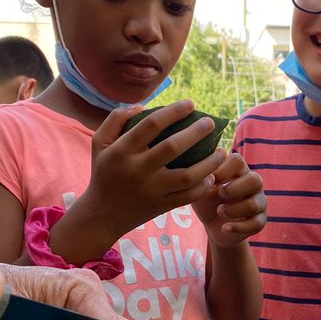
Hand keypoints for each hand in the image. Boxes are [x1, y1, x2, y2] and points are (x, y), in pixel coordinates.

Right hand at [47, 100, 225, 267]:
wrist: (102, 215)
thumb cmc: (104, 173)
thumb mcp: (99, 143)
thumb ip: (116, 120)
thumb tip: (143, 107)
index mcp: (122, 151)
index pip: (151, 124)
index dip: (173, 111)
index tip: (190, 104)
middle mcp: (138, 170)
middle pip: (172, 147)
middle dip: (196, 132)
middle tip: (210, 123)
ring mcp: (151, 190)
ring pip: (187, 175)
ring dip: (208, 163)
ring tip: (221, 151)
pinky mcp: (161, 206)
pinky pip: (188, 196)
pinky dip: (203, 187)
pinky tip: (211, 176)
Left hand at [192, 152, 265, 247]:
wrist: (213, 227)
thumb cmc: (207, 201)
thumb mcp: (199, 189)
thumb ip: (200, 178)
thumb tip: (202, 171)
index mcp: (238, 171)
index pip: (238, 160)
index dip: (222, 170)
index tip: (210, 181)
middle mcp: (252, 184)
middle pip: (255, 180)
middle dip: (234, 189)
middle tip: (220, 194)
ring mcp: (259, 202)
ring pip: (253, 204)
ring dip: (232, 210)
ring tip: (219, 211)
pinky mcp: (260, 221)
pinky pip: (255, 224)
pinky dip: (237, 227)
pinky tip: (224, 228)